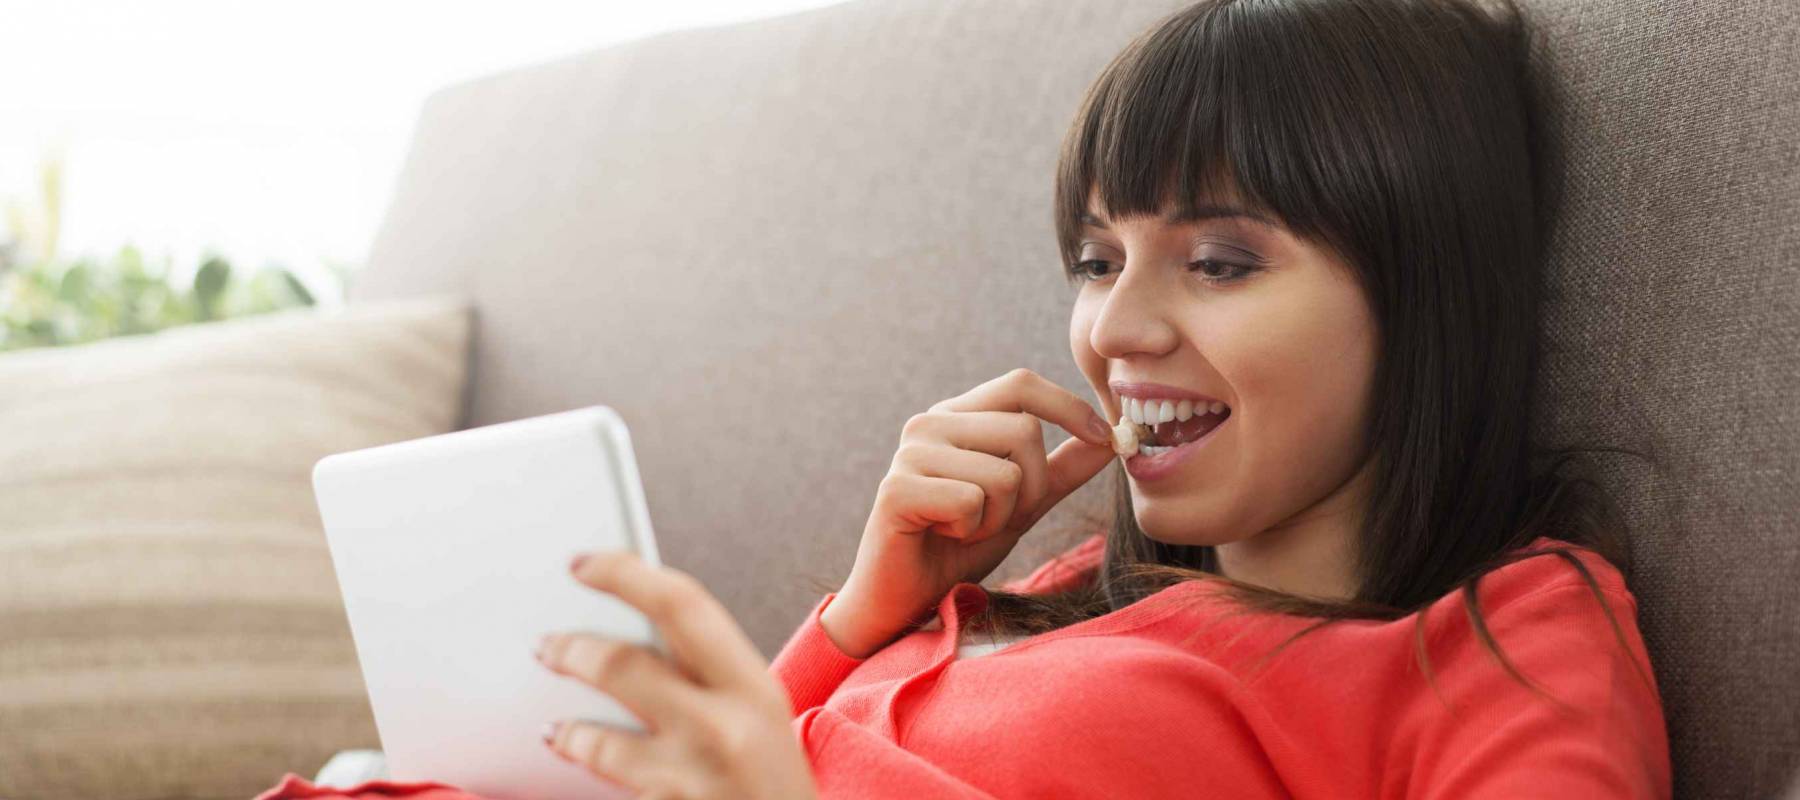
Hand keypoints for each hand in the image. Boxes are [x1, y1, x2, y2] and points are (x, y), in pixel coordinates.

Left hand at [535, 550, 815, 799]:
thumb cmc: (773, 780)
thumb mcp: (758, 713)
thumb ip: (707, 672)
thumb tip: (634, 627)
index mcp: (753, 688)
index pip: (681, 605)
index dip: (623, 575)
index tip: (581, 563)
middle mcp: (724, 729)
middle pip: (624, 666)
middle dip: (571, 650)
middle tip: (544, 644)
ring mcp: (692, 781)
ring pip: (600, 741)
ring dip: (569, 731)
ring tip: (556, 727)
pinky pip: (611, 789)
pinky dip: (589, 777)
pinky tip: (578, 769)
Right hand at [822, 367, 1116, 658]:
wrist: (904, 599)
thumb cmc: (957, 548)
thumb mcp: (1022, 504)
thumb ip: (1061, 469)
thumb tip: (1113, 438)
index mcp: (957, 417)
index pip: (1020, 385)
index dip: (1068, 406)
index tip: (1105, 437)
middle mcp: (930, 423)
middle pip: (1024, 430)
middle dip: (1032, 487)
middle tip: (995, 517)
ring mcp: (910, 453)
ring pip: (1005, 473)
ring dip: (999, 517)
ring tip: (963, 529)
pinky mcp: (897, 488)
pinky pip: (972, 501)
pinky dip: (972, 532)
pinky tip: (942, 537)